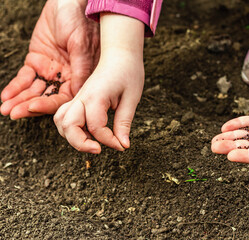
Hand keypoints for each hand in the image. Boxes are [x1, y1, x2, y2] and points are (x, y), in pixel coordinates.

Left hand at [0, 0, 99, 118]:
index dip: (49, 105)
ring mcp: (51, 70)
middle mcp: (66, 77)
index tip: (33, 108)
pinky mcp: (37, 61)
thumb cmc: (81, 21)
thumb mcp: (82, 45)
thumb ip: (81, 70)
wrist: (68, 2)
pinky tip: (6, 95)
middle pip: (47, 97)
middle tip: (14, 113)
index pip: (65, 97)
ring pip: (34, 90)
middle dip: (29, 106)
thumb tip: (78, 95)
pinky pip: (25, 77)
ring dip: (19, 100)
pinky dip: (15, 86)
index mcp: (81, 77)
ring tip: (6, 108)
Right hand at [54, 14, 144, 153]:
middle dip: (81, 144)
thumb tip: (122, 145)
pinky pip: (64, 116)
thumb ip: (124, 123)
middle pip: (68, 126)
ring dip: (72, 137)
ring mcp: (77, 98)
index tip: (122, 146)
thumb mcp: (131, 99)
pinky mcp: (78, 99)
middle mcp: (82, 97)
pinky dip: (70, 128)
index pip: (96, 127)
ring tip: (92, 143)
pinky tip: (87, 132)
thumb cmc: (128, 73)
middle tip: (99, 150)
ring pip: (61, 122)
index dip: (109, 141)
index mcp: (96, 96)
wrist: (120, 55)